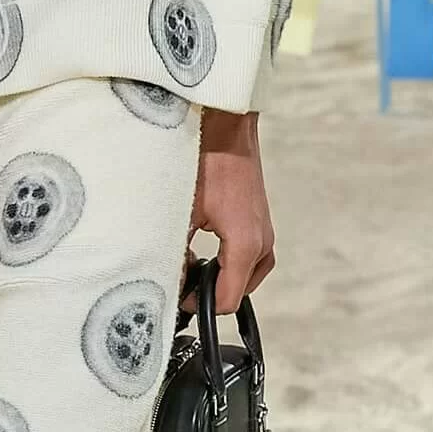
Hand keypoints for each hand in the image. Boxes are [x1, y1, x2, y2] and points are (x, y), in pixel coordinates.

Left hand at [186, 108, 272, 311]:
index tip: (177, 301)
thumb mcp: (182, 212)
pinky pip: (246, 256)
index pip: (227, 300)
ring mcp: (264, 232)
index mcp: (246, 245)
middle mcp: (262, 243)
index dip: (199, 306)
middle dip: (207, 291)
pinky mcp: (259, 222)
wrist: (224, 126)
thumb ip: (177, 252)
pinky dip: (225, 260)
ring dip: (216, 274)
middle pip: (237, 291)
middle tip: (178, 279)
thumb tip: (168, 279)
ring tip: (187, 261)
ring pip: (243, 275)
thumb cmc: (205, 161)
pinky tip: (199, 247)